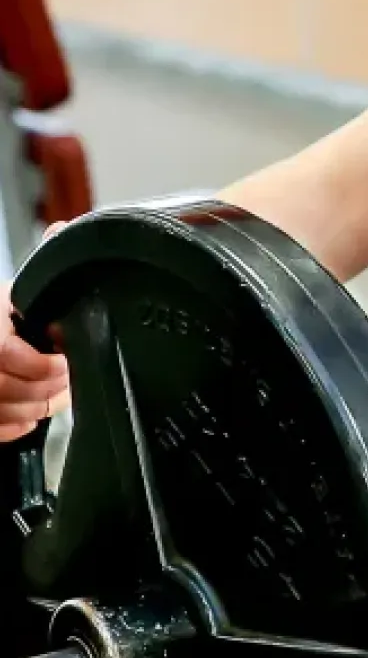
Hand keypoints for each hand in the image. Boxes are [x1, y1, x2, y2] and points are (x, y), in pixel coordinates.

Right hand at [0, 221, 70, 441]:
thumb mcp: (14, 287)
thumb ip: (40, 262)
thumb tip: (62, 231)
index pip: (5, 354)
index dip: (44, 365)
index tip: (68, 361)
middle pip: (9, 389)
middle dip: (49, 389)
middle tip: (71, 381)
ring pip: (3, 411)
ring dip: (38, 408)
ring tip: (60, 396)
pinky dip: (15, 426)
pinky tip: (32, 414)